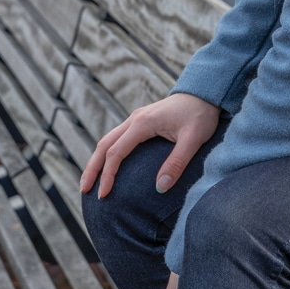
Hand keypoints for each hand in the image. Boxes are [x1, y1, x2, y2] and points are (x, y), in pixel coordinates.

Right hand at [79, 93, 220, 198]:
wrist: (205, 92)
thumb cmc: (201, 115)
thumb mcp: (193, 139)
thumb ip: (177, 162)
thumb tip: (160, 188)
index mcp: (143, 123)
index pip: (116, 152)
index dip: (107, 175)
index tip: (103, 195)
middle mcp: (135, 119)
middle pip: (104, 145)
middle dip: (92, 168)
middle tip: (84, 191)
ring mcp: (137, 119)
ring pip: (108, 140)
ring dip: (96, 160)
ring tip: (89, 182)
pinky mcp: (142, 121)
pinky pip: (117, 138)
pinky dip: (107, 153)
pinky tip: (108, 166)